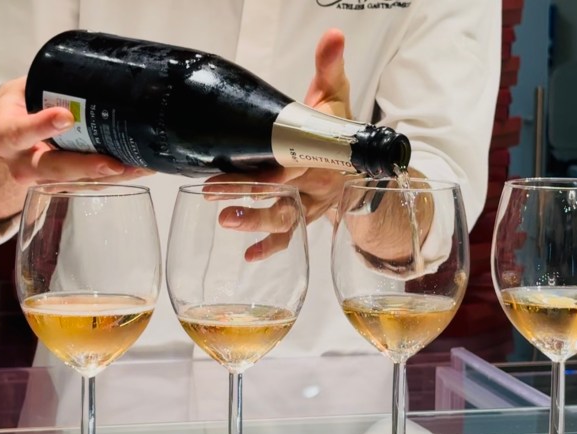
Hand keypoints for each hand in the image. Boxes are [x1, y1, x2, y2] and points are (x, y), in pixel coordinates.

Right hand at [0, 77, 151, 219]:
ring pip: (74, 183)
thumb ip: (49, 82)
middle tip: (114, 163)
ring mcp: (41, 180)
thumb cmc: (20, 104)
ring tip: (138, 166)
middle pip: (52, 168)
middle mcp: (21, 163)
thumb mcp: (24, 88)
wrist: (9, 131)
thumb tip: (96, 66)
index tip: (65, 117)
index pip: (19, 132)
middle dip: (86, 167)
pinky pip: (86, 186)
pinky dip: (113, 179)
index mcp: (5, 135)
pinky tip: (136, 169)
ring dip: (109, 177)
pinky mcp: (60, 187)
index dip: (42, 126)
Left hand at [207, 29, 354, 259]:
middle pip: (280, 192)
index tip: (230, 169)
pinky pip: (290, 237)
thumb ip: (330, 67)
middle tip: (211, 193)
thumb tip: (333, 35)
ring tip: (226, 222)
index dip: (263, 169)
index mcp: (320, 152)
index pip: (291, 161)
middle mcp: (316, 183)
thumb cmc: (340, 128)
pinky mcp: (304, 218)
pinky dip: (271, 248)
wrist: (364, 164)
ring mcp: (311, 204)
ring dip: (256, 223)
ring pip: (285, 218)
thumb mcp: (337, 95)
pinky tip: (248, 256)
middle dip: (246, 194)